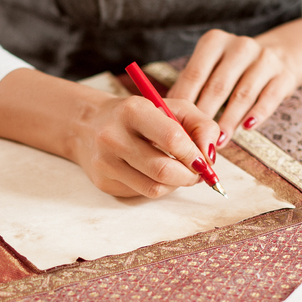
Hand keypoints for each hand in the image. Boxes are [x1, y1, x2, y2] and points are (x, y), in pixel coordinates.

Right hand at [67, 93, 221, 198]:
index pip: (173, 139)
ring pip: (155, 188)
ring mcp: (105, 162)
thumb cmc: (140, 116)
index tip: (205, 161)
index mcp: (133, 110)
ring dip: (176, 185)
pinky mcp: (104, 182)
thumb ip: (201, 126)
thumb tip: (211, 157)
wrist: (90, 124)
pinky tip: (156, 175)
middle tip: (198, 173)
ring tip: (180, 173)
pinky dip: (159, 188)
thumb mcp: (173, 108)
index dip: (195, 155)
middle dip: (190, 176)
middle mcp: (113, 136)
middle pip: (164, 170)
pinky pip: (142, 193)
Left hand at [170, 29, 299, 146]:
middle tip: (194, 140)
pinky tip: (247, 128)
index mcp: (215, 42)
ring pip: (243, 94)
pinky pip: (269, 98)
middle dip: (205, 116)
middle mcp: (240, 46)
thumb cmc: (232, 68)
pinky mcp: (284, 75)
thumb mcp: (210, 67)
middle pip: (218, 86)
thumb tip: (165, 113)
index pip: (195, 74)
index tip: (176, 126)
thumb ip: (190, 86)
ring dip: (229, 121)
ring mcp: (265, 59)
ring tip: (218, 142)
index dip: (185, 102)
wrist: (279, 54)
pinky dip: (257, 114)